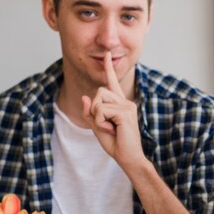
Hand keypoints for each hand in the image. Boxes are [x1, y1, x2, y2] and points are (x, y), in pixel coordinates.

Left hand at [81, 51, 145, 169]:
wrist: (129, 158)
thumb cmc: (116, 144)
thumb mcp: (97, 127)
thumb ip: (90, 113)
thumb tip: (85, 97)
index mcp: (120, 104)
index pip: (113, 83)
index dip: (109, 69)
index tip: (107, 56)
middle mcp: (126, 102)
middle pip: (100, 91)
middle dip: (95, 109)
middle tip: (105, 125)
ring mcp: (127, 106)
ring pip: (99, 100)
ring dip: (97, 116)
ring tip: (109, 128)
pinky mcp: (125, 112)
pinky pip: (101, 110)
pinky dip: (100, 122)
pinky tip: (111, 130)